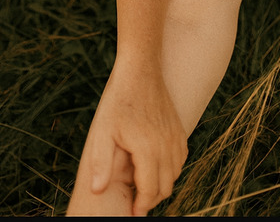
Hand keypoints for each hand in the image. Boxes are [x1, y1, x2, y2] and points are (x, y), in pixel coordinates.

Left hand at [83, 60, 187, 215]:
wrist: (141, 71)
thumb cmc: (119, 100)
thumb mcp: (102, 131)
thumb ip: (100, 162)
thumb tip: (98, 190)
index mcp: (148, 148)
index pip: (149, 190)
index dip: (140, 206)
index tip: (131, 212)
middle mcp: (166, 144)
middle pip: (165, 186)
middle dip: (151, 199)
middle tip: (135, 201)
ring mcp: (175, 136)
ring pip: (175, 174)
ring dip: (162, 184)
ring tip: (143, 185)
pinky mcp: (179, 129)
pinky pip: (181, 158)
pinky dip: (172, 168)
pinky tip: (157, 166)